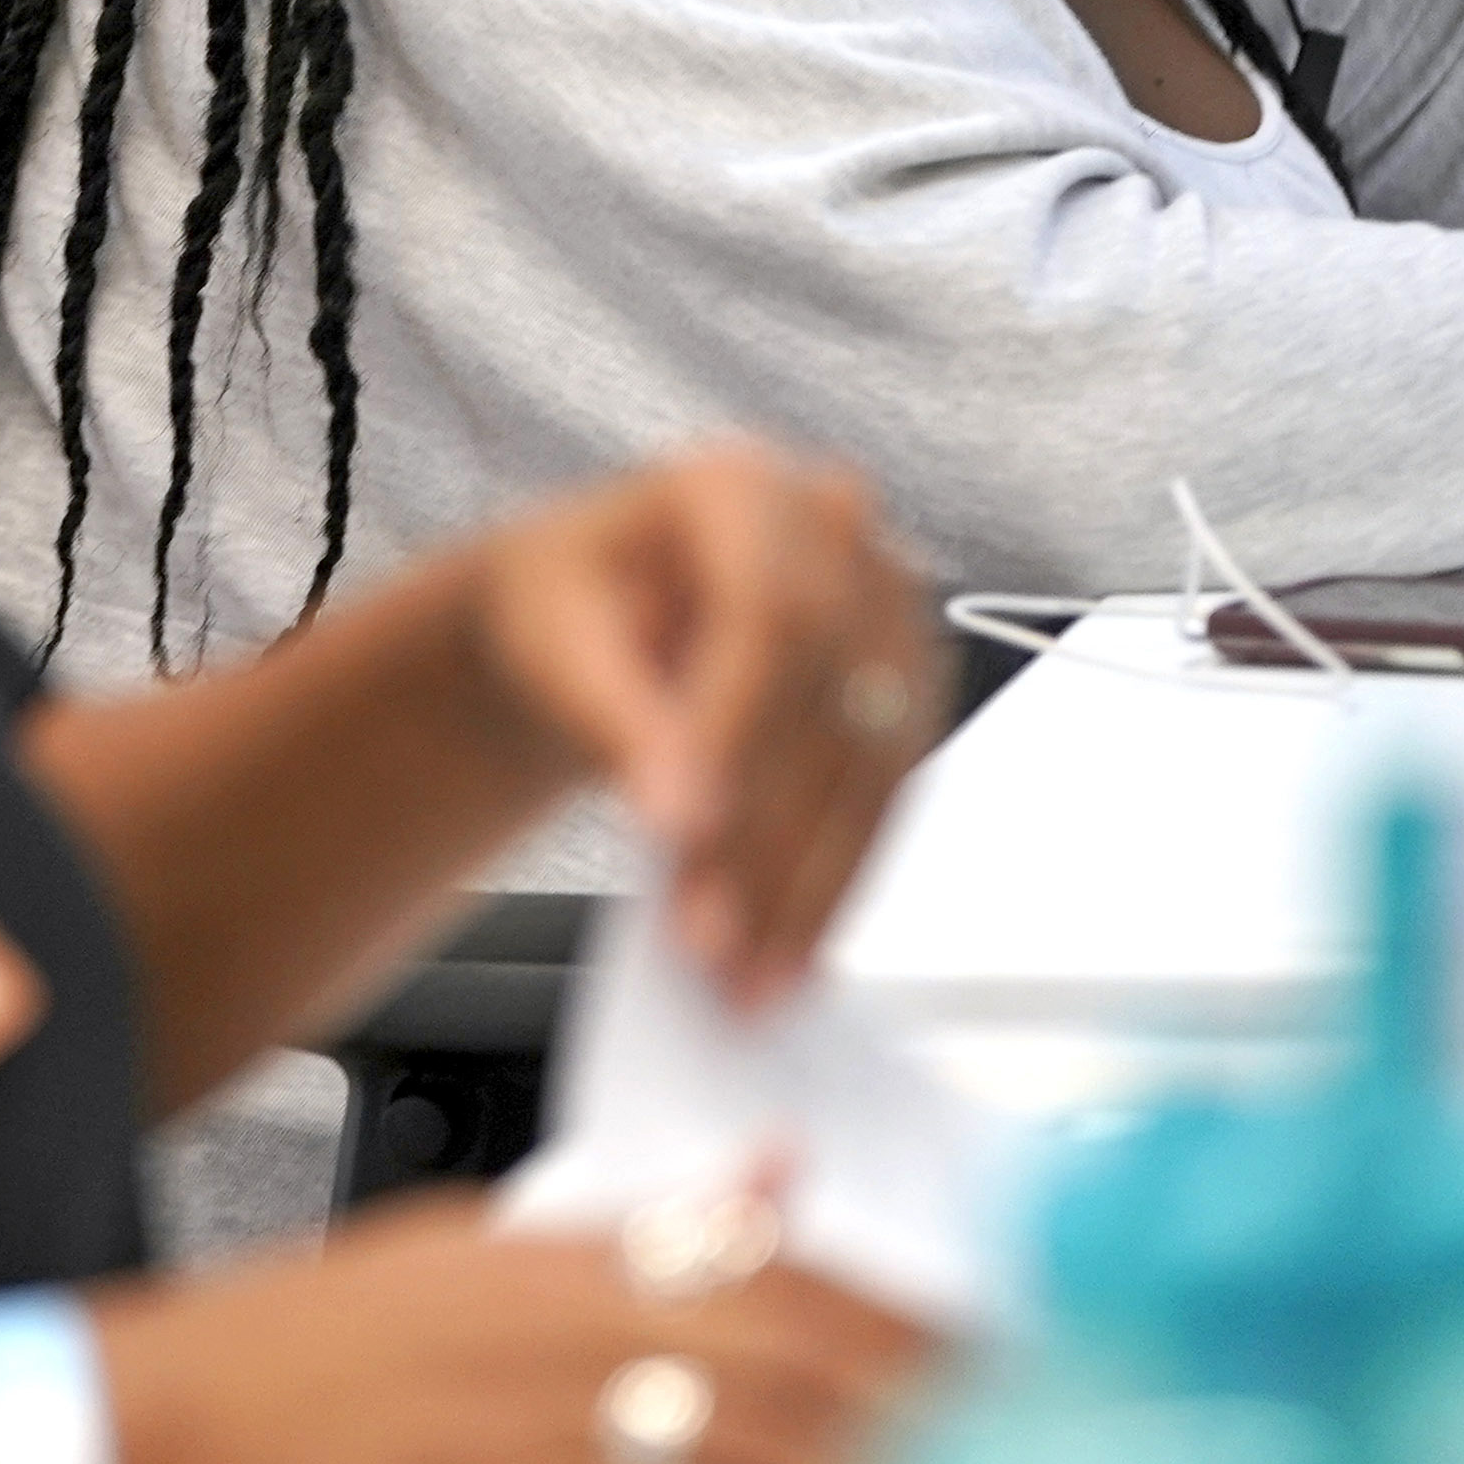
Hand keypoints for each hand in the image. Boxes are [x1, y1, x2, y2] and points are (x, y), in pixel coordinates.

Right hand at [97, 1192, 937, 1463]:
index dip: (896, 1304)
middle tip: (1032, 1425)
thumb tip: (770, 1176)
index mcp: (566, 1247)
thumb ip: (636, 1214)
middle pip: (793, 1348)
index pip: (774, 1261)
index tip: (986, 1340)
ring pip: (746, 1442)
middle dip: (926, 1386)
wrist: (175, 1420)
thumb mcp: (477, 1237)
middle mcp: (565, 1327)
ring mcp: (535, 1430)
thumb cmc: (319, 1333)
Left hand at [457, 445, 945, 1010]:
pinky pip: (885, 798)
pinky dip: (834, 882)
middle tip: (710, 945)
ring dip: (812, 882)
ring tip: (747, 977)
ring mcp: (888, 611)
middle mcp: (837, 534)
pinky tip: (788, 950)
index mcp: (739, 486)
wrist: (600, 622)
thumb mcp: (557, 646)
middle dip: (769, 835)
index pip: (767, 612)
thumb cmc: (568, 611)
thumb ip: (619, 720)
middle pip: (827, 695)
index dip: (737, 730)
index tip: (686, 834)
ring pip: (872, 762)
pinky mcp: (905, 693)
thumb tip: (683, 815)